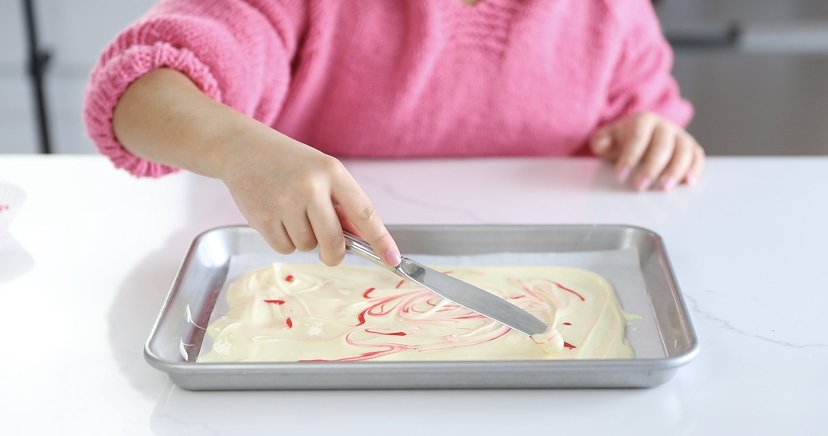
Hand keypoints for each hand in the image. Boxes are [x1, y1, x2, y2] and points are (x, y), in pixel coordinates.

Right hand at [219, 130, 400, 266]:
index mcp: (332, 172)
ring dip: (304, 240)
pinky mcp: (263, 217)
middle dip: (334, 254)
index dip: (381, 240)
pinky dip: (284, 241)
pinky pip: (285, 248)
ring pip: (307, 246)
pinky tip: (276, 217)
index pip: (364, 213)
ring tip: (291, 213)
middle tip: (330, 252)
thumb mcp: (322, 173)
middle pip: (334, 242)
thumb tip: (362, 239)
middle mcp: (310, 186)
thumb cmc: (290, 164)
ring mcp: (285, 202)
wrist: (243, 149)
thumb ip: (342, 205)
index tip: (393, 259)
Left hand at [589, 112, 704, 190]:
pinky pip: (697, 156)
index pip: (638, 137)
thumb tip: (601, 144)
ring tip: (664, 188)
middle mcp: (665, 126)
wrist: (640, 136)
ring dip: (675, 170)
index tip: (620, 175)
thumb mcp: (607, 138)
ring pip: (683, 150)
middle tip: (639, 186)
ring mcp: (680, 136)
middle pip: (662, 145)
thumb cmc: (622, 140)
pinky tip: (688, 182)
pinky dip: (695, 168)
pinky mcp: (691, 147)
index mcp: (643, 120)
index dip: (629, 157)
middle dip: (651, 167)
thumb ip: (601, 140)